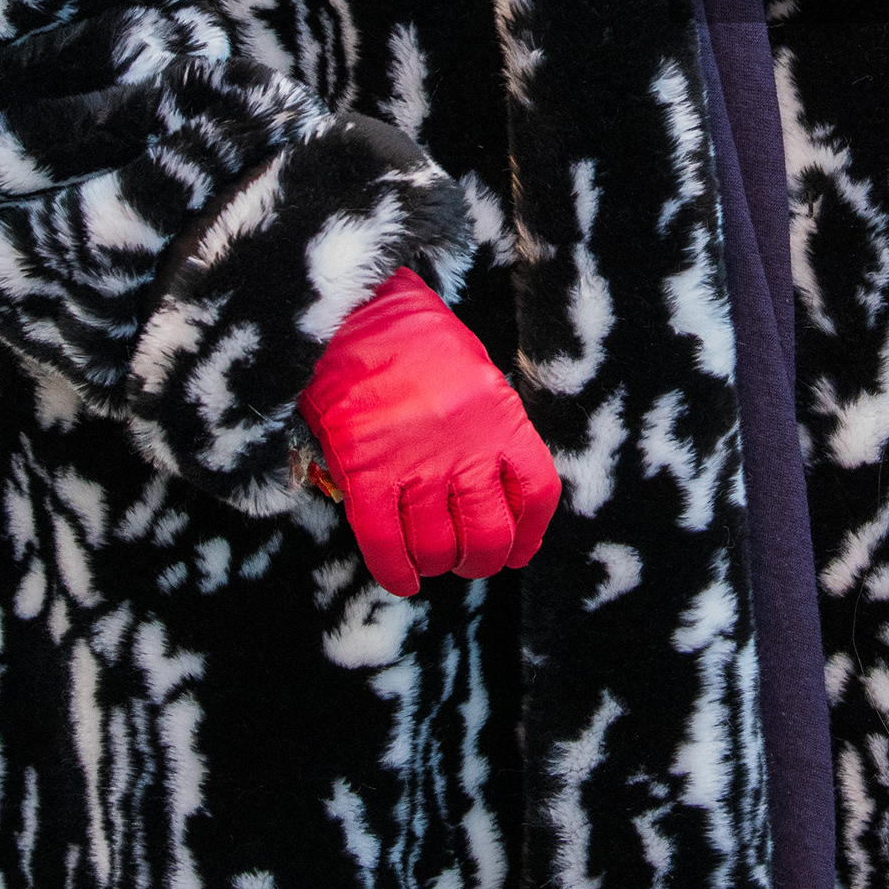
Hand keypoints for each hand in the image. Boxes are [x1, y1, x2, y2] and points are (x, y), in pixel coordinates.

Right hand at [298, 268, 560, 596]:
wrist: (352, 309)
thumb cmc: (413, 336)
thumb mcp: (474, 372)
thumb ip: (488, 428)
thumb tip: (492, 489)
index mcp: (499, 416)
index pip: (536, 492)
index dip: (531, 533)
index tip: (520, 549)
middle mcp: (464, 444)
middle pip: (489, 534)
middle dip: (482, 560)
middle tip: (468, 560)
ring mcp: (415, 461)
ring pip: (437, 547)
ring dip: (438, 565)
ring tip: (430, 562)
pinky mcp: (366, 470)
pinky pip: (385, 542)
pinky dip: (395, 572)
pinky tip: (401, 579)